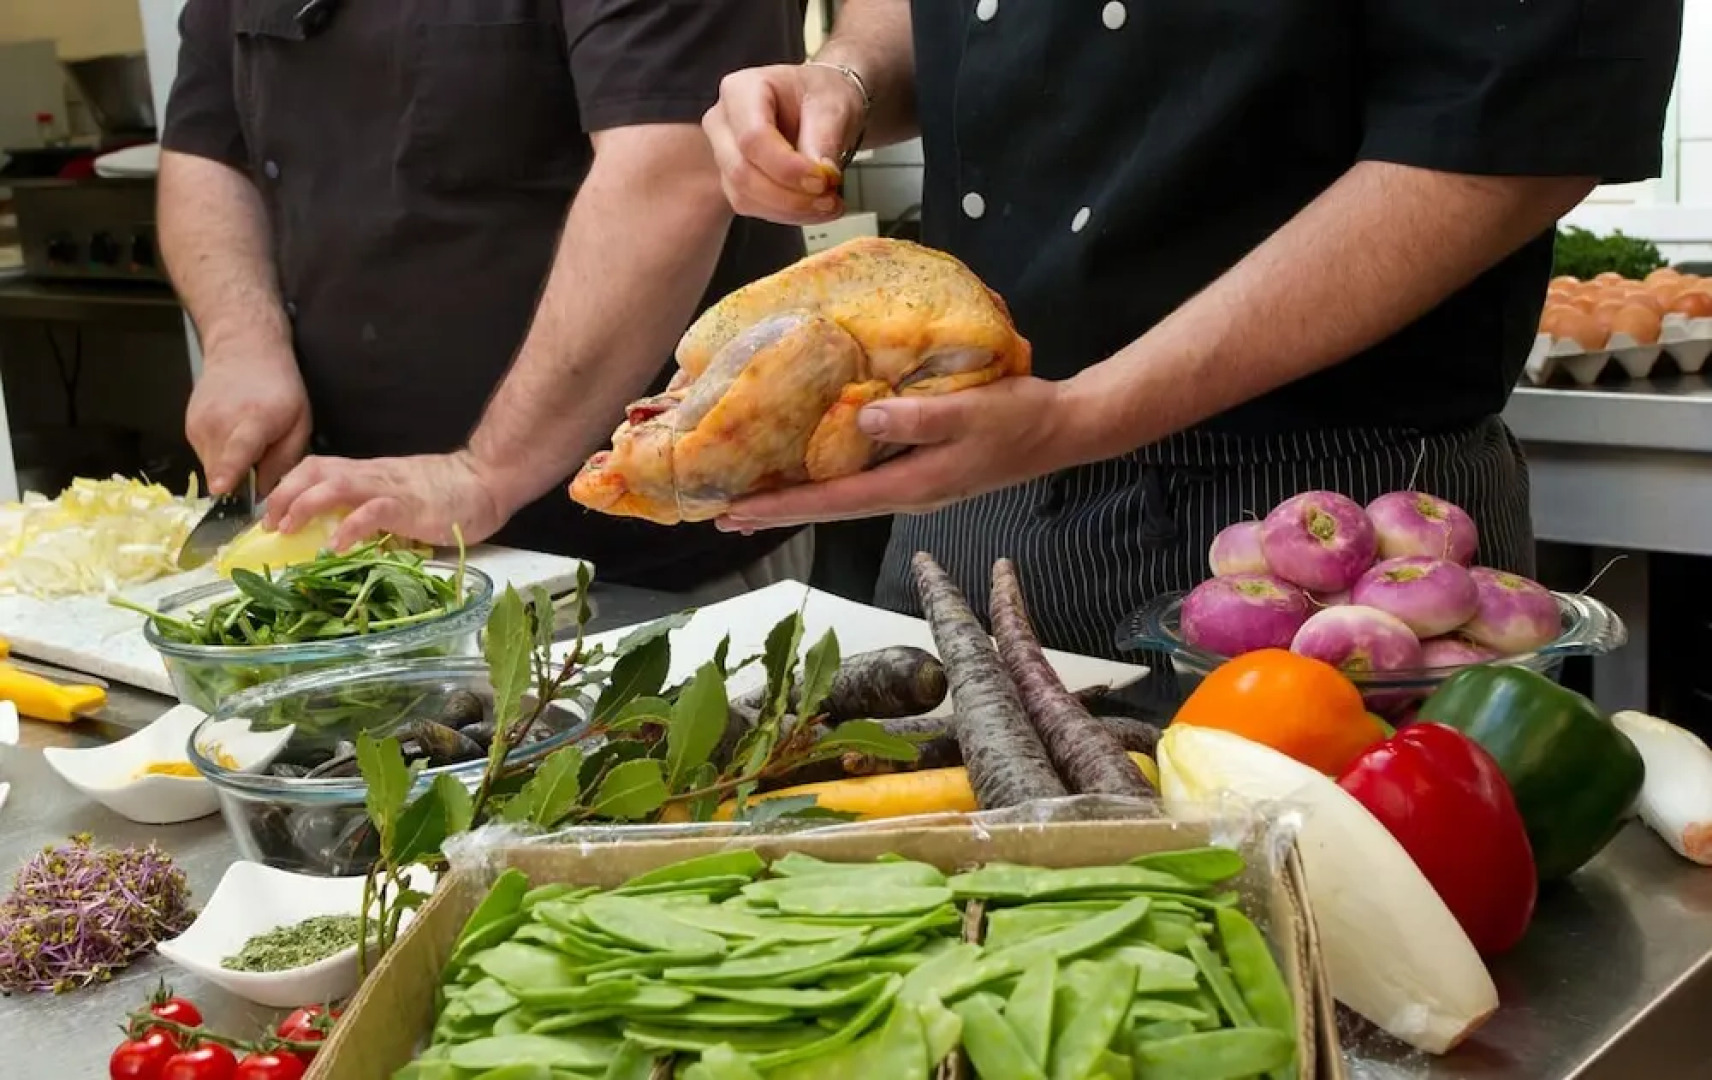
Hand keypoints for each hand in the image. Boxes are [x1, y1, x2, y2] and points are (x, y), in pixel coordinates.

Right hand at [185, 348, 310, 495]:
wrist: (243, 351)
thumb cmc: (279, 388)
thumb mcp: (299, 422)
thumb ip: (284, 459)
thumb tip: (263, 490)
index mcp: (253, 420)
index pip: (237, 450)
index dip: (228, 472)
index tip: (220, 488)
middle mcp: (220, 421)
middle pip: (221, 469)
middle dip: (238, 479)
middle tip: (257, 462)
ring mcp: (200, 423)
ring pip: (210, 465)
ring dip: (228, 466)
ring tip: (246, 441)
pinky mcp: (189, 425)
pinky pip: (204, 454)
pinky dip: (219, 453)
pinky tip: (232, 434)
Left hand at [265, 451, 510, 550]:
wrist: (485, 481)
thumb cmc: (446, 495)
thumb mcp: (399, 499)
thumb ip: (372, 512)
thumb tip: (341, 538)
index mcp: (367, 474)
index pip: (316, 469)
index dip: (287, 486)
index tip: (270, 513)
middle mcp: (371, 476)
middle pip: (314, 471)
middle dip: (284, 494)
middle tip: (268, 524)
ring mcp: (388, 489)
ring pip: (334, 485)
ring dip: (303, 505)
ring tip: (286, 530)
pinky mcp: (408, 506)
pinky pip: (371, 513)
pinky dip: (349, 529)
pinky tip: (336, 547)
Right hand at [703, 63, 866, 224]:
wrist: (820, 105)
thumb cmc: (821, 95)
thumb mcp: (832, 105)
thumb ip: (824, 139)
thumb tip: (820, 176)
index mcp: (741, 89)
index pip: (753, 138)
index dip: (787, 168)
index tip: (824, 180)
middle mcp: (722, 122)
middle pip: (742, 172)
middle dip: (789, 196)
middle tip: (830, 198)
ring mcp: (724, 154)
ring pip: (745, 196)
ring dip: (791, 210)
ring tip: (830, 204)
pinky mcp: (734, 181)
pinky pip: (754, 207)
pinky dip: (788, 214)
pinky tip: (815, 208)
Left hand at [718, 377, 1083, 529]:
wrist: (1061, 429)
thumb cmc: (1018, 419)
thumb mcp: (968, 412)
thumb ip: (916, 417)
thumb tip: (859, 418)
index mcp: (911, 486)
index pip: (832, 502)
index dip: (782, 506)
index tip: (736, 511)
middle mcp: (905, 495)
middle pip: (827, 509)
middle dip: (775, 512)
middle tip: (722, 516)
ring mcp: (913, 487)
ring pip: (840, 498)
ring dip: (796, 501)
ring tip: (752, 503)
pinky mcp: (920, 472)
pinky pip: (859, 482)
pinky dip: (824, 483)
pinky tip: (809, 474)